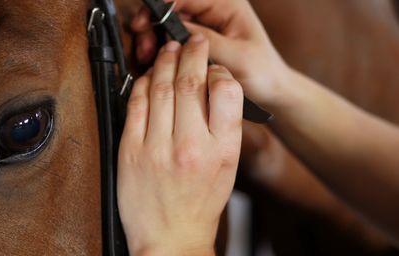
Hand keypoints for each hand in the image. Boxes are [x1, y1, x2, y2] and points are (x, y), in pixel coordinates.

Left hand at [118, 35, 242, 255]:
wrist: (171, 240)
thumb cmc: (200, 206)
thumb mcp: (227, 169)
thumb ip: (224, 128)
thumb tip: (215, 89)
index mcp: (222, 151)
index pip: (227, 92)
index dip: (219, 70)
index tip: (214, 67)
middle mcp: (191, 147)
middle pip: (192, 83)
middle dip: (192, 54)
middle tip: (193, 44)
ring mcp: (158, 148)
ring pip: (162, 88)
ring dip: (166, 62)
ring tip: (170, 50)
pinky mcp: (131, 151)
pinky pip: (136, 105)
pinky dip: (143, 84)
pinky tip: (149, 75)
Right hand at [131, 0, 290, 110]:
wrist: (269, 88)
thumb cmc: (262, 71)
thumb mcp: (236, 58)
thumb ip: (207, 43)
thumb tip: (176, 34)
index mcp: (226, 3)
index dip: (160, 6)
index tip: (144, 22)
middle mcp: (212, 8)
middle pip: (171, 6)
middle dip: (152, 24)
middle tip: (146, 48)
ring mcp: (203, 23)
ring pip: (166, 21)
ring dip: (153, 37)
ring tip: (148, 58)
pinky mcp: (197, 39)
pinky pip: (170, 37)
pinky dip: (159, 48)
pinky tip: (156, 62)